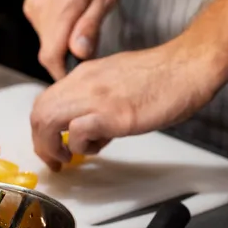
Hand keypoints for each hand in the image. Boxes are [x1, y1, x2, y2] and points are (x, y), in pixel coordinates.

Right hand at [23, 0, 118, 78]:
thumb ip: (89, 28)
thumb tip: (79, 54)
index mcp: (59, 13)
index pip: (51, 58)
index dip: (63, 74)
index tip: (77, 82)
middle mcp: (40, 12)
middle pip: (48, 52)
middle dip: (67, 60)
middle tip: (90, 57)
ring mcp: (33, 6)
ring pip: (46, 39)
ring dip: (63, 43)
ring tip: (85, 31)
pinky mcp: (31, 2)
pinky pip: (43, 26)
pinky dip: (58, 30)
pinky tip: (74, 18)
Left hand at [29, 37, 227, 169]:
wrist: (188, 67)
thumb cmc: (165, 76)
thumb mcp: (121, 80)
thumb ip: (102, 97)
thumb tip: (95, 123)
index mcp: (86, 74)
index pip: (47, 100)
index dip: (44, 127)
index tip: (54, 144)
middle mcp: (84, 83)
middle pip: (39, 112)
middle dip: (41, 142)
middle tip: (55, 159)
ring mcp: (96, 98)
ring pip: (47, 120)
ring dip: (51, 147)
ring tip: (68, 158)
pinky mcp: (112, 115)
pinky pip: (76, 133)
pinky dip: (80, 147)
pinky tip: (98, 148)